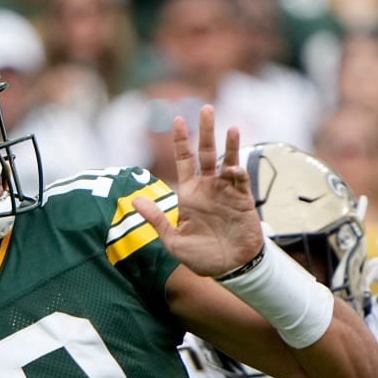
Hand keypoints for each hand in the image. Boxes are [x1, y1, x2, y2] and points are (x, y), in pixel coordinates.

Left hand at [132, 107, 263, 277]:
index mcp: (189, 194)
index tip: (177, 119)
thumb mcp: (172, 240)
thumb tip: (134, 200)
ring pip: (227, 160)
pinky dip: (237, 171)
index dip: (181, 140)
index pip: (183, 160)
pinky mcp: (243, 200)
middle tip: (206, 108)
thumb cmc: (200, 257)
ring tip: (231, 127)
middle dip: (206, 131)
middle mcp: (208, 188)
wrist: (229, 269)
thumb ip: (156, 219)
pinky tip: (232, 166)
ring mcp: (226, 192)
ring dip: (229, 144)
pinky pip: (240, 180)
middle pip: (206, 153)